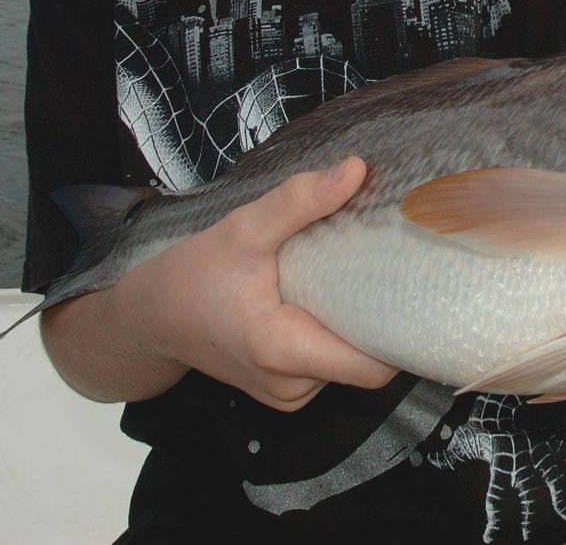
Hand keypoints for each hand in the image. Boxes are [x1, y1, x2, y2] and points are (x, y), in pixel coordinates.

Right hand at [52, 157, 398, 411]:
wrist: (147, 319)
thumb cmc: (191, 275)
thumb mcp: (243, 229)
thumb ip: (299, 202)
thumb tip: (356, 171)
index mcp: (283, 351)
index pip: (374, 366)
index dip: (402, 333)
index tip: (417, 289)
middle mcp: (290, 386)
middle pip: (368, 364)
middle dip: (384, 322)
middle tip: (396, 272)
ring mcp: (287, 395)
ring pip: (348, 366)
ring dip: (358, 329)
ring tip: (361, 283)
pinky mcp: (283, 391)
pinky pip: (328, 368)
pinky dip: (335, 338)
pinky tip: (332, 302)